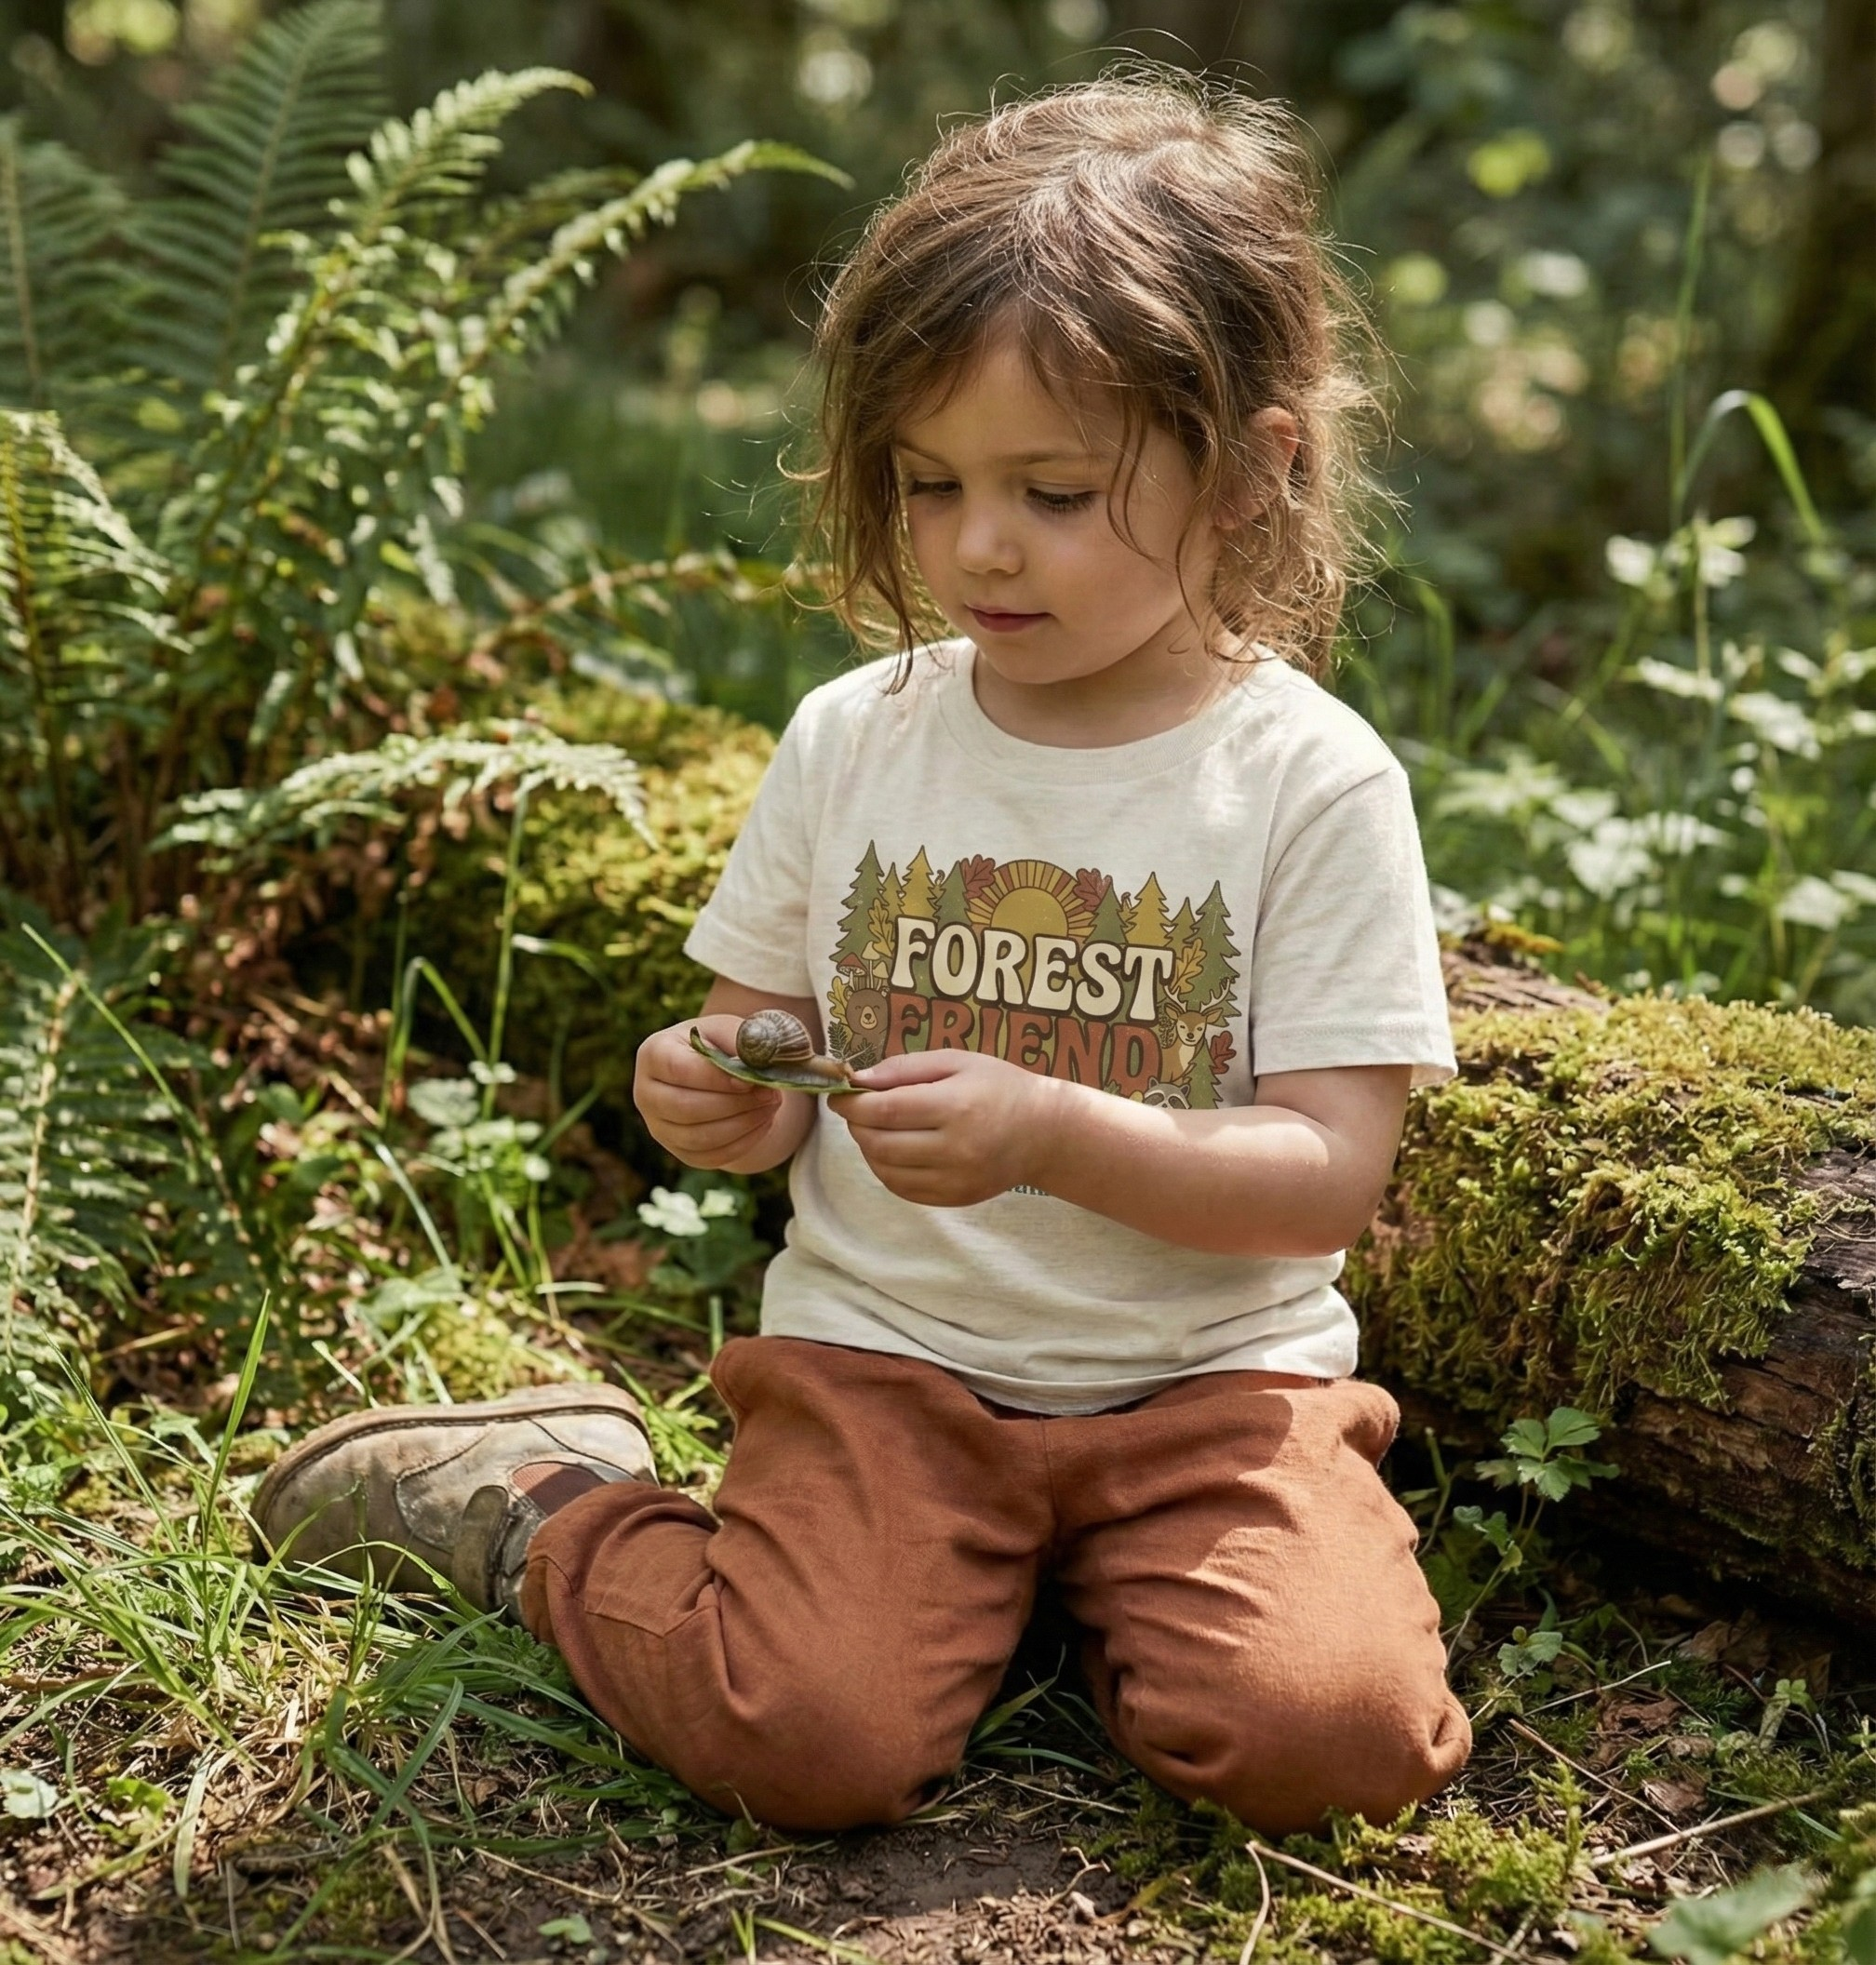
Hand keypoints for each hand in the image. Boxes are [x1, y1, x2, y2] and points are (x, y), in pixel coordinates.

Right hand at [634, 1015, 788, 1169]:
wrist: (712, 1072)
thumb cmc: (718, 1045)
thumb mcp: (728, 1030)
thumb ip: (741, 1042)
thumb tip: (756, 1070)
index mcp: (653, 1053)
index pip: (679, 1070)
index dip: (716, 1078)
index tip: (749, 1080)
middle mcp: (645, 1093)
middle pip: (686, 1108)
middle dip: (735, 1104)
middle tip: (770, 1093)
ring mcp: (658, 1126)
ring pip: (699, 1137)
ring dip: (743, 1124)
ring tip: (771, 1106)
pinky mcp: (677, 1150)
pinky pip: (710, 1156)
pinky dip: (741, 1143)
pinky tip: (763, 1123)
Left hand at [840, 1050, 1056, 1205]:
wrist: (1044, 1132)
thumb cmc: (998, 1087)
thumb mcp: (957, 1061)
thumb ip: (904, 1068)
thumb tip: (858, 1079)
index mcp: (955, 1107)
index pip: (884, 1110)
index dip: (851, 1103)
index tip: (838, 1094)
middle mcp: (955, 1149)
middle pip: (879, 1143)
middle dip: (856, 1125)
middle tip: (857, 1109)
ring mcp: (955, 1179)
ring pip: (885, 1170)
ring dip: (868, 1148)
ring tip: (877, 1127)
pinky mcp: (955, 1198)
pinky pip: (902, 1189)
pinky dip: (886, 1169)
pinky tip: (894, 1150)